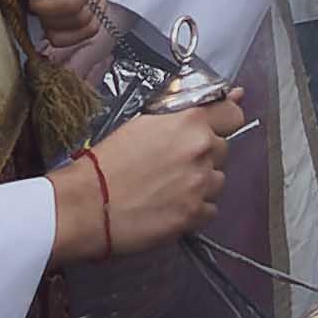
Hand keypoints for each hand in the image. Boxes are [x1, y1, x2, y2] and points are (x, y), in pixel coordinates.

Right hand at [60, 92, 242, 255]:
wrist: (84, 205)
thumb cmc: (105, 162)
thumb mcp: (142, 124)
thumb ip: (179, 116)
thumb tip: (216, 102)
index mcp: (190, 122)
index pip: (232, 114)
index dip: (226, 120)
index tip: (219, 126)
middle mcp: (202, 150)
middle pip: (223, 149)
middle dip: (204, 155)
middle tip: (173, 164)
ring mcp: (200, 184)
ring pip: (217, 181)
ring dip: (200, 184)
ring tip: (168, 188)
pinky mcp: (194, 215)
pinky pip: (209, 210)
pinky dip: (195, 210)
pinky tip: (170, 207)